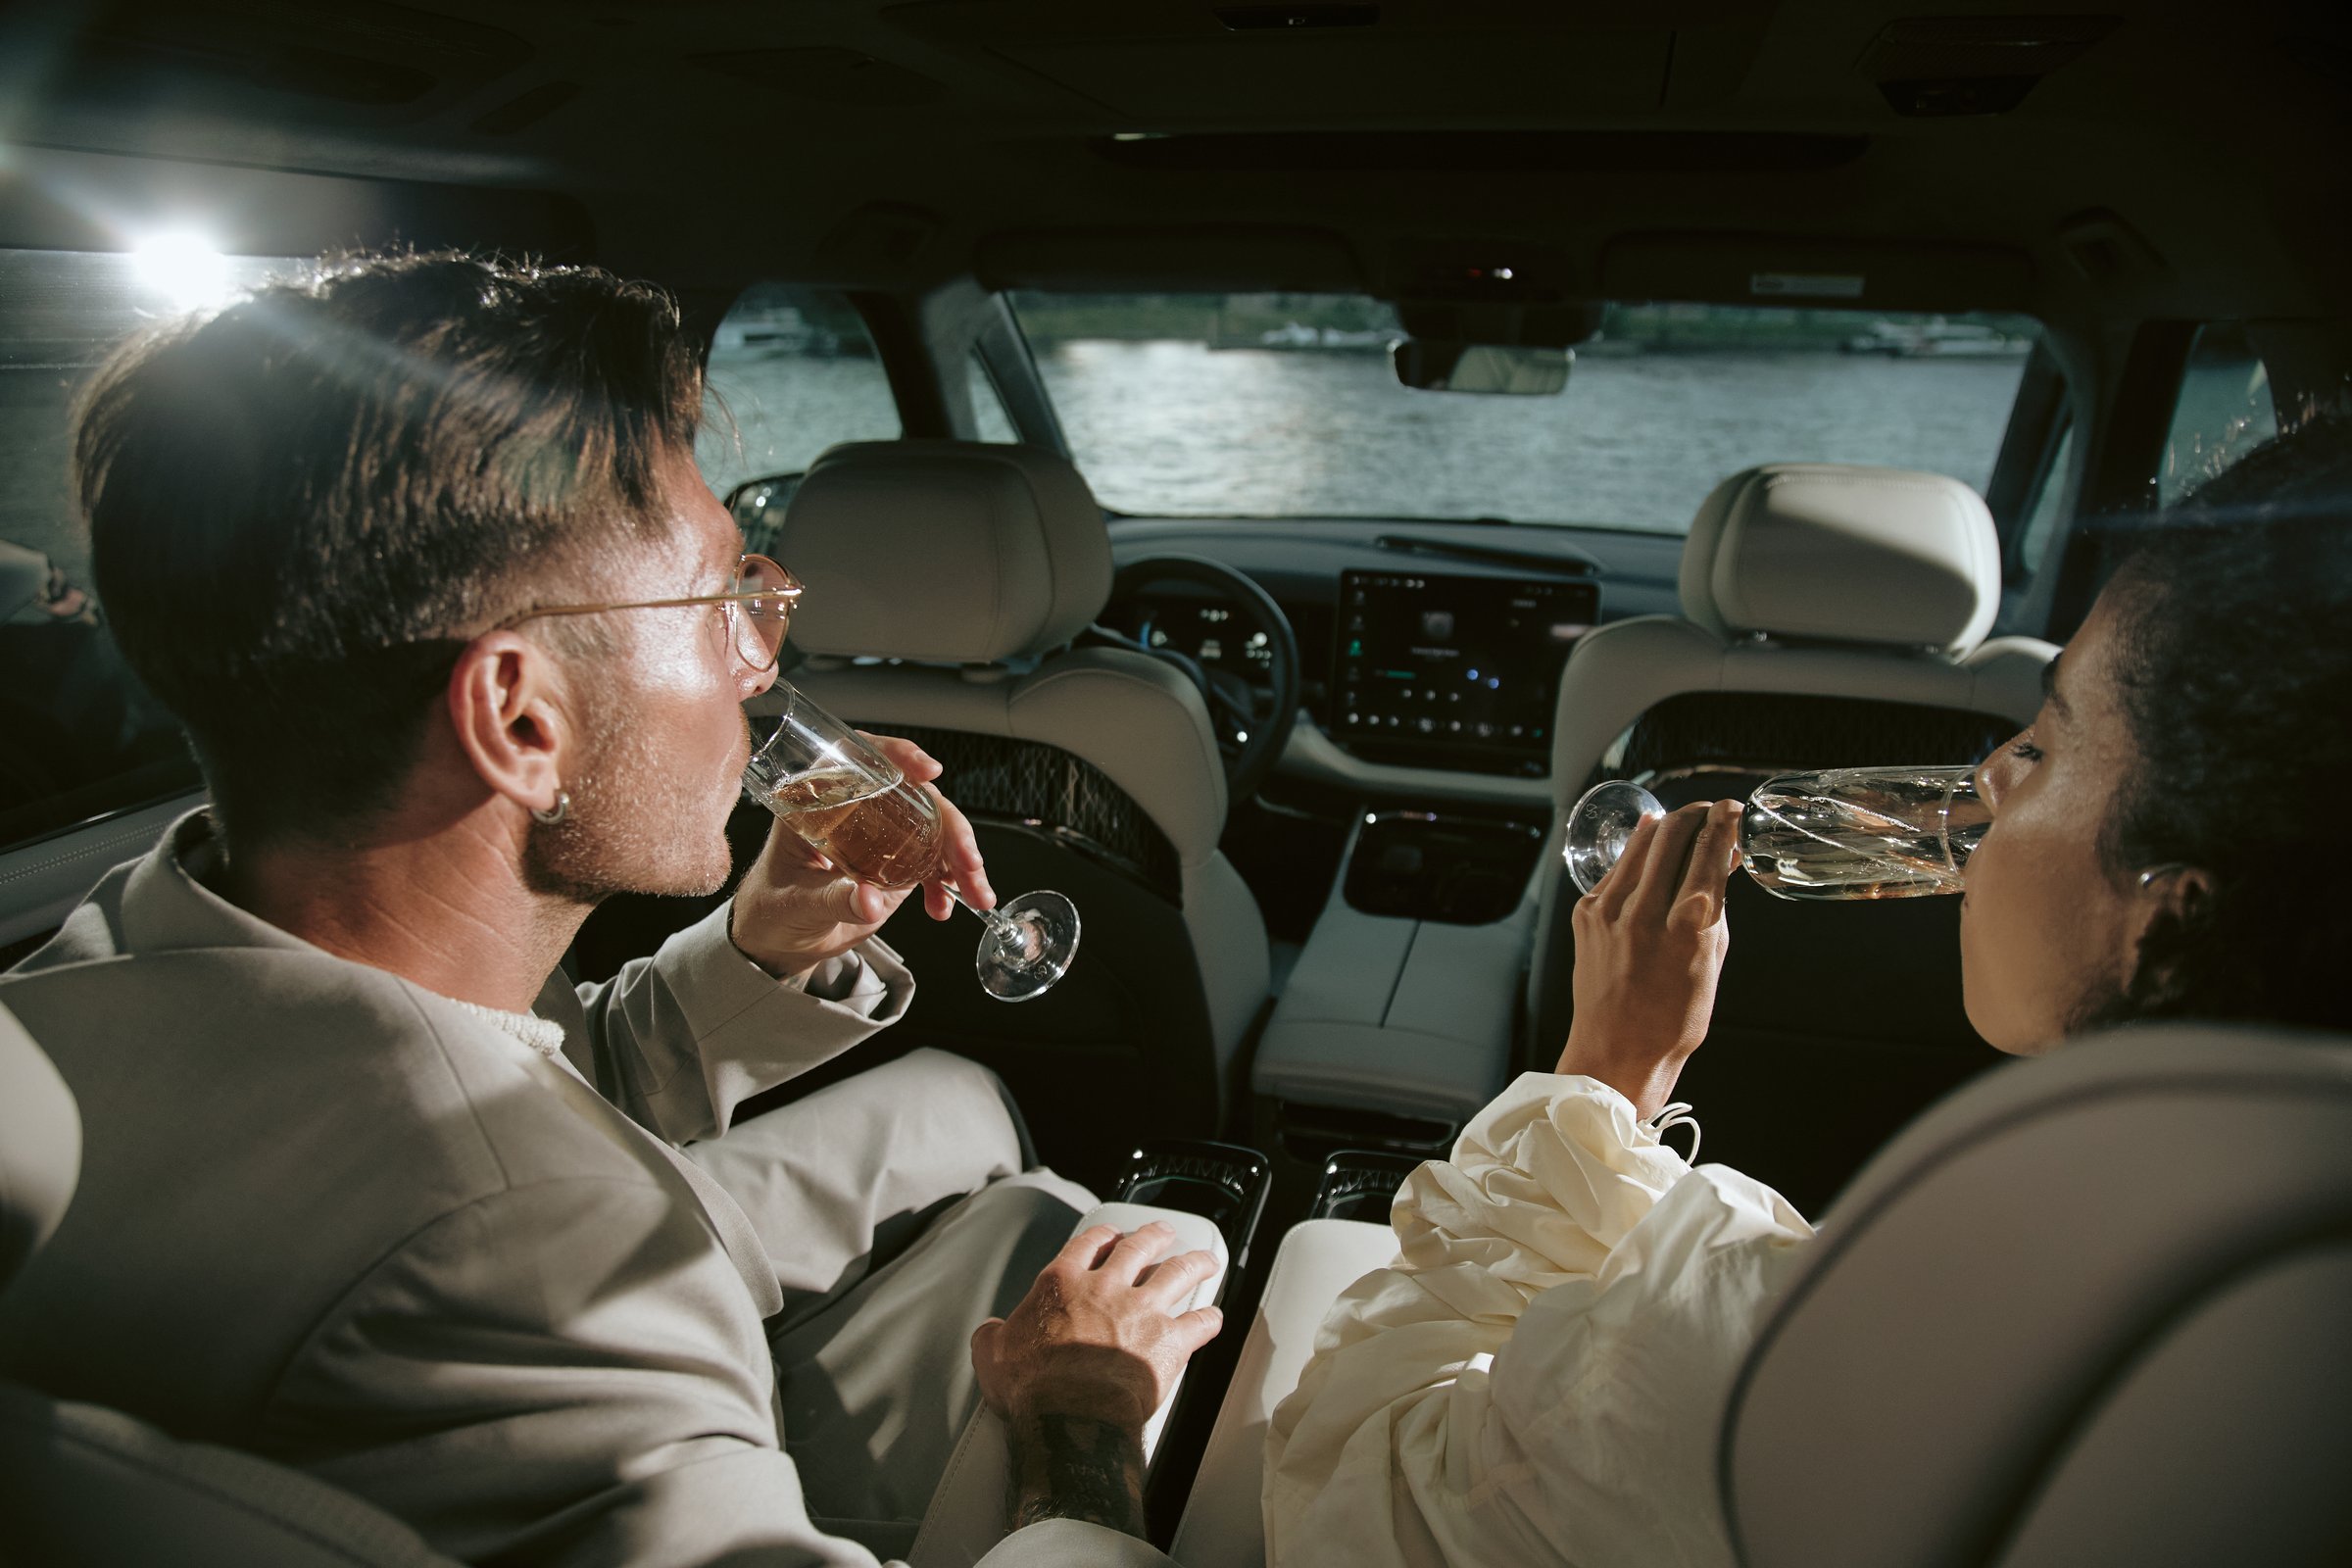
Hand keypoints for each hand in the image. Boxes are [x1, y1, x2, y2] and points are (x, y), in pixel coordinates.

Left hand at [729, 733, 996, 978]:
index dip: (897, 756)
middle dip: (950, 824)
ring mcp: (882, 835)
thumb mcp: (796, 904)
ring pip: (935, 829)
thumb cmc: (770, 910)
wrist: (778, 941)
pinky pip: (935, 862)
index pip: (861, 760)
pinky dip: (950, 883)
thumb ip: (834, 901)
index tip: (926, 770)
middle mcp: (857, 810)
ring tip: (974, 890)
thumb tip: (871, 900)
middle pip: (914, 796)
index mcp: (820, 801)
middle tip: (966, 859)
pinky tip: (945, 906)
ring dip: (961, 858)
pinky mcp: (898, 862)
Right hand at [972, 1222, 1222, 1430]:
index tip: (1112, 1235)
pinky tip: (1214, 1318)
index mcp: (1062, 1284)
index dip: (1103, 1235)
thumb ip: (992, 1336)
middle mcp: (1106, 1288)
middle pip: (1138, 1248)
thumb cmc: (1032, 1387)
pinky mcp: (1169, 1341)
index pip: (1087, 1243)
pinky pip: (1199, 1323)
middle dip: (1154, 1236)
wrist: (1071, 1416)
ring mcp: (1142, 1311)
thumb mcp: (992, 1356)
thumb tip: (990, 1332)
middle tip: (1163, 1233)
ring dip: (1194, 1264)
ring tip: (1204, 1261)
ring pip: (1177, 1273)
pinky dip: (1210, 1319)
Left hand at [1557, 799, 1741, 1118]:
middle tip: (1709, 812)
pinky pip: (1617, 870)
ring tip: (1683, 826)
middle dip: (1695, 815)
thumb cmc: (1674, 1017)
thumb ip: (1716, 905)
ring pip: (1641, 844)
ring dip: (1666, 828)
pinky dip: (1637, 856)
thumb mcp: (1713, 960)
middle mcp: (1645, 911)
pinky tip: (1649, 851)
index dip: (1724, 821)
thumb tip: (1721, 860)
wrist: (1617, 1051)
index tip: (1731, 810)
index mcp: (1688, 925)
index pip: (1709, 850)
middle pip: (1672, 833)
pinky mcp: (1586, 914)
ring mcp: (1609, 910)